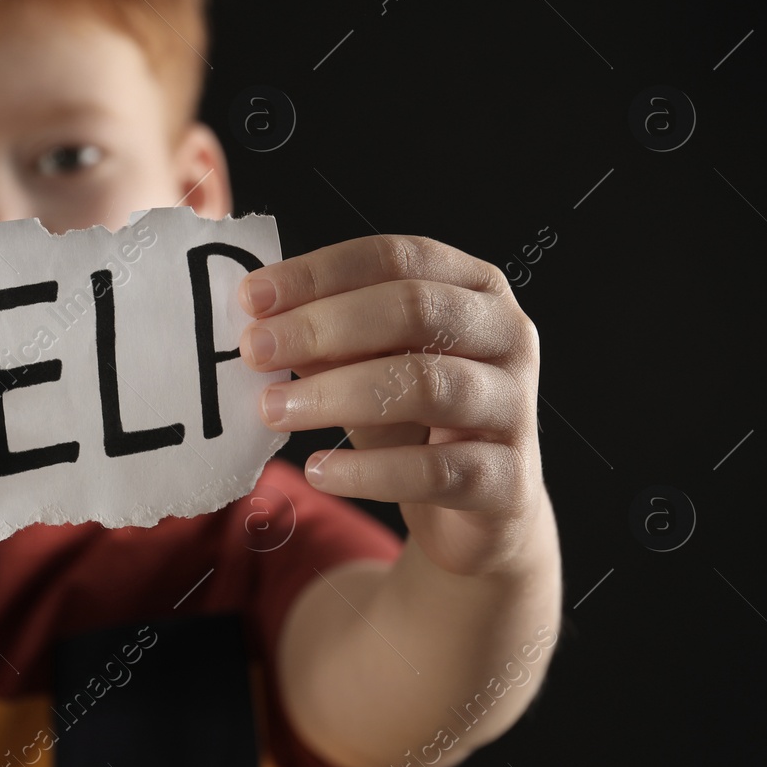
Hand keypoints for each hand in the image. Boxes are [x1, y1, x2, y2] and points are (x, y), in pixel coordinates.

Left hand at [237, 235, 546, 576]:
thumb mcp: (368, 366)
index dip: (320, 272)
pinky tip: (317, 471)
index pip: (396, 258)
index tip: (251, 296)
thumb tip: (260, 323)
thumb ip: (328, 339)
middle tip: (255, 350)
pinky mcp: (507, 478)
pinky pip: (433, 470)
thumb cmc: (415, 420)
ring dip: (336, 395)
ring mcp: (514, 405)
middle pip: (414, 310)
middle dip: (323, 326)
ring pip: (425, 385)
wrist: (478, 508)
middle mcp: (507, 334)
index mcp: (473, 287)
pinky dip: (367, 472)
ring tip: (272, 410)